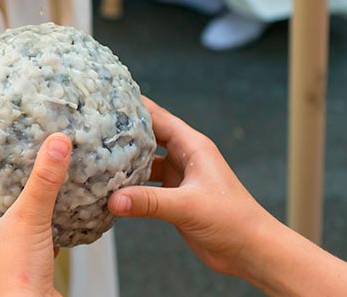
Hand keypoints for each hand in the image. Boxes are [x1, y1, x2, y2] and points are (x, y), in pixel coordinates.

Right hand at [107, 98, 281, 278]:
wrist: (250, 250)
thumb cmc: (234, 220)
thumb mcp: (188, 206)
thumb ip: (149, 202)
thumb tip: (114, 199)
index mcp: (193, 147)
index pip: (158, 117)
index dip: (134, 106)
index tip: (108, 97)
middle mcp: (185, 157)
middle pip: (149, 136)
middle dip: (125, 132)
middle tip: (95, 126)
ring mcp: (180, 177)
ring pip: (146, 162)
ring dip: (127, 161)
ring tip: (98, 156)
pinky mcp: (175, 197)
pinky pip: (147, 186)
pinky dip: (131, 186)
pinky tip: (113, 189)